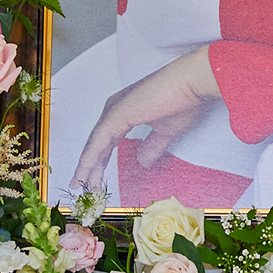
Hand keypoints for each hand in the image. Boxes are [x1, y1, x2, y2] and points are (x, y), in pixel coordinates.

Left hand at [70, 45, 219, 187]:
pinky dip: (88, 161)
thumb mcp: (166, 132)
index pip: (107, 141)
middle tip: (87, 190)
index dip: (101, 162)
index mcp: (126, 111)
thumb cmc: (183, 102)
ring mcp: (114, 110)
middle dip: (91, 168)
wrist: (191, 83)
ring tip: (80, 188)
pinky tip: (82, 177)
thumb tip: (142, 161)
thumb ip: (152, 146)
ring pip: (95, 145)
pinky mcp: (116, 114)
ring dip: (87, 168)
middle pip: (98, 144)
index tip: (95, 182)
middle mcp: (116, 108)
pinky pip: (98, 143)